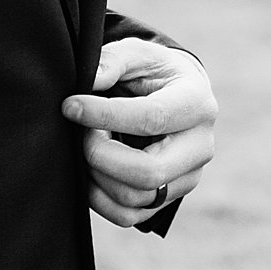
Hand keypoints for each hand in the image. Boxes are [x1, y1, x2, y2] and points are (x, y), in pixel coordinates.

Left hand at [62, 38, 217, 228]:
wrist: (172, 96)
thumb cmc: (152, 72)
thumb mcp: (137, 53)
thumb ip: (113, 60)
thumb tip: (91, 80)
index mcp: (197, 104)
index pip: (151, 118)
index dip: (105, 115)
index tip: (70, 106)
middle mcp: (200, 147)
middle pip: (148, 172)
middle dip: (101, 155)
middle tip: (80, 132)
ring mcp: (188, 178)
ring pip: (135, 198)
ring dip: (97, 175)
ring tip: (87, 145)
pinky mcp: (168, 199)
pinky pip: (127, 216)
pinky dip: (98, 198)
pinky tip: (89, 170)